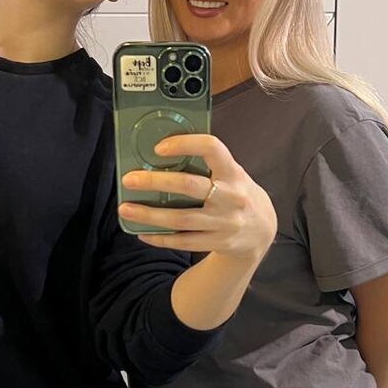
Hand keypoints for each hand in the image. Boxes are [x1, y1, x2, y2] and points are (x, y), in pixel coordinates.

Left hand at [119, 134, 276, 263]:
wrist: (262, 229)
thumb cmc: (238, 193)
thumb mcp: (232, 173)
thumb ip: (208, 164)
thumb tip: (163, 152)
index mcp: (233, 172)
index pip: (212, 148)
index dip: (185, 144)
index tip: (159, 147)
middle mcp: (231, 197)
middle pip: (189, 186)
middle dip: (156, 182)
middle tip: (129, 179)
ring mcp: (224, 222)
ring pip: (181, 219)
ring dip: (150, 215)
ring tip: (126, 209)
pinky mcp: (218, 242)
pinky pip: (183, 242)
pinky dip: (160, 238)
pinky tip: (142, 232)